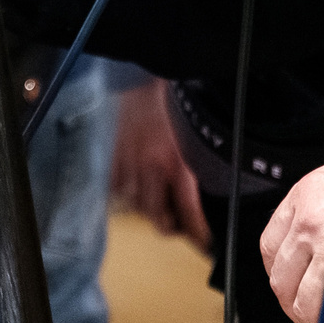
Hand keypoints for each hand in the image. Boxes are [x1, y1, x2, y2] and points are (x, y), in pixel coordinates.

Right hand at [111, 81, 209, 250]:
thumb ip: (199, 167)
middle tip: (181, 224)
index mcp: (177, 163)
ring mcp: (129, 164)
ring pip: (138, 206)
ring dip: (150, 208)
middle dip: (172, 227)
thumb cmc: (175, 106)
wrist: (145, 78)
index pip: (189, 213)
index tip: (206, 244)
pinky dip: (128, 191)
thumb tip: (211, 196)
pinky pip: (118, 189)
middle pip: (160, 219)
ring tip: (161, 201)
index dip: (199, 235)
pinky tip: (139, 183)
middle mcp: (151, 168)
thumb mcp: (196, 138)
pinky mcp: (113, 158)